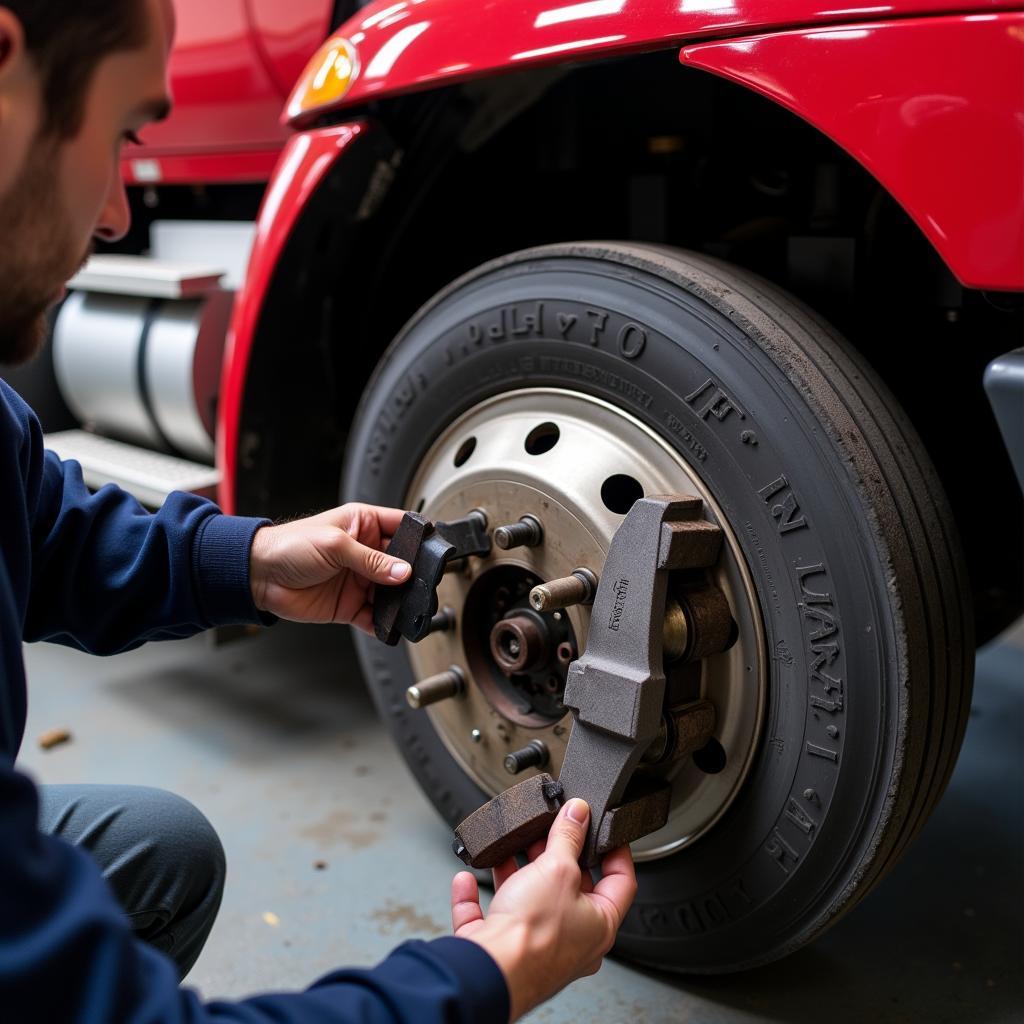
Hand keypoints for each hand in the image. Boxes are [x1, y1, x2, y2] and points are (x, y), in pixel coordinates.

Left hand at [249, 503, 410, 632]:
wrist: (258, 576)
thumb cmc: (288, 546)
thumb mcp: (334, 545)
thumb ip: (371, 560)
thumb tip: (403, 571)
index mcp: (363, 525)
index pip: (401, 527)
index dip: (419, 537)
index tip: (434, 549)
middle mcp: (365, 552)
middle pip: (402, 564)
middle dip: (413, 574)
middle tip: (422, 583)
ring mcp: (359, 580)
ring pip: (391, 593)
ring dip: (400, 601)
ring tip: (407, 607)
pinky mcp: (350, 605)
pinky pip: (375, 617)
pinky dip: (384, 624)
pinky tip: (389, 625)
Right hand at [450, 799, 636, 1021]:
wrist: (489, 973)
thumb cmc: (533, 938)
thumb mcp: (558, 869)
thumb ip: (568, 837)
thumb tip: (578, 814)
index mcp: (598, 926)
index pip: (620, 882)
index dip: (615, 852)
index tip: (606, 831)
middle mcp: (570, 941)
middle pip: (568, 888)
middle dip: (554, 855)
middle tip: (549, 829)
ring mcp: (532, 947)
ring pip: (526, 901)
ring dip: (514, 872)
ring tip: (509, 846)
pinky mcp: (497, 952)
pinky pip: (485, 918)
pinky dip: (474, 897)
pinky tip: (466, 879)